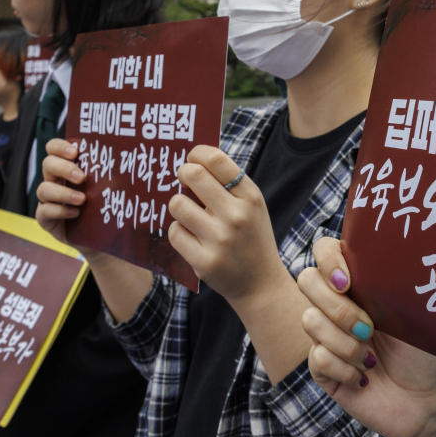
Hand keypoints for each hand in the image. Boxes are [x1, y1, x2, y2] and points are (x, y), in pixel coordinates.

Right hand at [36, 138, 152, 323]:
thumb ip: (117, 169)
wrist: (108, 238)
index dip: (60, 146)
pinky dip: (59, 211)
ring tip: (83, 200)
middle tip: (82, 176)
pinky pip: (43, 211)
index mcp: (69, 166)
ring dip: (63, 193)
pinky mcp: (47, 220)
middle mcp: (56, 180)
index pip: (53, 147)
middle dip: (63, 168)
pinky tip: (76, 214)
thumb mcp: (115, 186)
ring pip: (43, 189)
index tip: (76, 151)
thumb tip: (141, 149)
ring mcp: (49, 200)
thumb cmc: (112, 205)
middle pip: (47, 164)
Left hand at [168, 145, 287, 302]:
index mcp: (250, 197)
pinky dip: (178, 231)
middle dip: (183, 173)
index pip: (217, 160)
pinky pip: (174, 232)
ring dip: (178, 204)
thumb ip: (228, 184)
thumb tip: (193, 161)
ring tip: (188, 211)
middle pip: (194, 175)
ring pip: (177, 204)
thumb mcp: (252, 206)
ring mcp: (219, 240)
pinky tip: (190, 235)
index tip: (192, 157)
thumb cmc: (251, 237)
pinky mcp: (204, 262)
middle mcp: (236, 216)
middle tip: (184, 179)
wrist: (261, 283)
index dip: (197, 153)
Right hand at [298, 236, 435, 436]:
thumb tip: (374, 259)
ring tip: (372, 359)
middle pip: (306, 280)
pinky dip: (344, 369)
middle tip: (369, 328)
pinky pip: (317, 357)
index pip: (325, 250)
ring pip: (310, 320)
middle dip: (337, 307)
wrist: (426, 400)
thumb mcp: (412, 310)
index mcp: (359, 282)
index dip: (328, 259)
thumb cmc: (423, 351)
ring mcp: (326, 335)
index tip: (347, 281)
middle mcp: (337, 304)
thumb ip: (387, 282)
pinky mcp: (321, 368)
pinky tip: (363, 379)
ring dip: (346, 343)